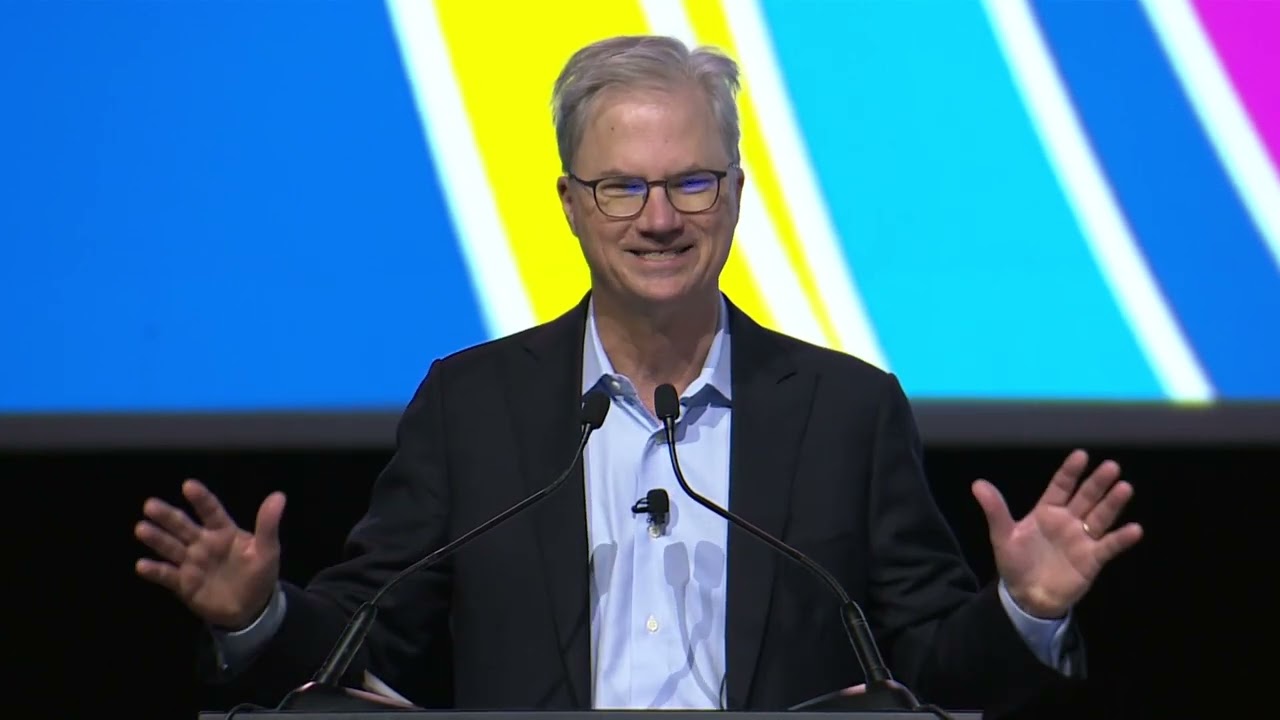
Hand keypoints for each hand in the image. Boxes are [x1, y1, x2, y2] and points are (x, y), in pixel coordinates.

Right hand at [135, 479, 284, 629]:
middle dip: (167, 515)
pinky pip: (167, 575)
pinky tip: (142, 565)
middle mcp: (203, 543)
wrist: (251, 609)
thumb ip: (268, 525)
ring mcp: (192, 563)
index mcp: (224, 532)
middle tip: (150, 504)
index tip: (188, 485)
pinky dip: (155, 571)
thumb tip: (279, 496)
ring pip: (171, 547)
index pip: (211, 511)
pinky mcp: (184, 584)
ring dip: (156, 538)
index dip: (201, 499)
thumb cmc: (259, 574)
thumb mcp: (268, 550)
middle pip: (183, 526)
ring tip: (141, 528)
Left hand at [972, 449, 1142, 618]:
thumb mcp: (1002, 536)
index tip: (1081, 455)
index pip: (1061, 486)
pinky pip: (1109, 546)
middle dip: (1097, 483)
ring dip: (1112, 504)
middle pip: (1086, 497)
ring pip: (1100, 517)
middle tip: (1111, 466)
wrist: (1027, 597)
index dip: (1070, 472)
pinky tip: (1135, 529)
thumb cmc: (1015, 563)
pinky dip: (1121, 539)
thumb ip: (995, 510)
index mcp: (1046, 511)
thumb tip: (977, 484)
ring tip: (1124, 488)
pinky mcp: (1092, 559)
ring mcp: (1082, 539)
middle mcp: (1068, 521)